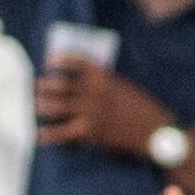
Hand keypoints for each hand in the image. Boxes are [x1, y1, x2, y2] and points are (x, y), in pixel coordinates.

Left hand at [31, 58, 171, 158]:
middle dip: (45, 85)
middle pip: (59, 83)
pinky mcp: (91, 131)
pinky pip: (63, 132)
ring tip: (37, 107)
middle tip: (38, 88)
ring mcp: (91, 111)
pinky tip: (40, 135)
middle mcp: (94, 91)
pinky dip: (49, 134)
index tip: (50, 61)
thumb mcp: (127, 87)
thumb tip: (88, 80)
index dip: (60, 59)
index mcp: (105, 77)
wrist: (157, 134)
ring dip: (43, 106)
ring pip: (56, 106)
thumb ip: (107, 82)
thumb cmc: (145, 110)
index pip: (76, 62)